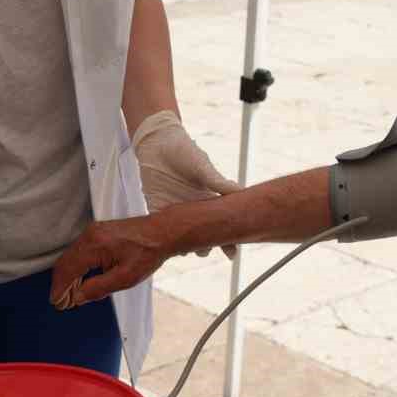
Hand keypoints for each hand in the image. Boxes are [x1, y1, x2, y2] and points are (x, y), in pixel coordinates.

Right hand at [49, 216, 173, 309]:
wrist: (162, 232)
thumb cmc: (148, 252)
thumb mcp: (125, 278)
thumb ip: (99, 288)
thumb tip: (79, 297)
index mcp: (95, 245)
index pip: (68, 270)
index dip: (60, 289)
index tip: (58, 304)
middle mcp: (90, 235)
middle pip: (65, 263)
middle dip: (62, 285)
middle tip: (63, 304)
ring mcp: (93, 231)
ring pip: (71, 257)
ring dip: (68, 277)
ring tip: (72, 296)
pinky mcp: (98, 232)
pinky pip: (79, 251)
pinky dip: (76, 267)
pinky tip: (82, 281)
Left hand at [132, 110, 239, 255]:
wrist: (157, 142)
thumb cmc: (184, 151)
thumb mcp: (203, 166)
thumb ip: (218, 181)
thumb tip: (239, 191)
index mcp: (208, 198)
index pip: (221, 223)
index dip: (228, 240)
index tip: (232, 255)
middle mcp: (194, 208)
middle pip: (204, 235)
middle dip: (208, 247)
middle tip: (209, 250)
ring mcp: (176, 210)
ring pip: (184, 236)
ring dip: (188, 245)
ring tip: (193, 250)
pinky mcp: (158, 208)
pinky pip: (163, 228)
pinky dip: (168, 238)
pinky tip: (173, 244)